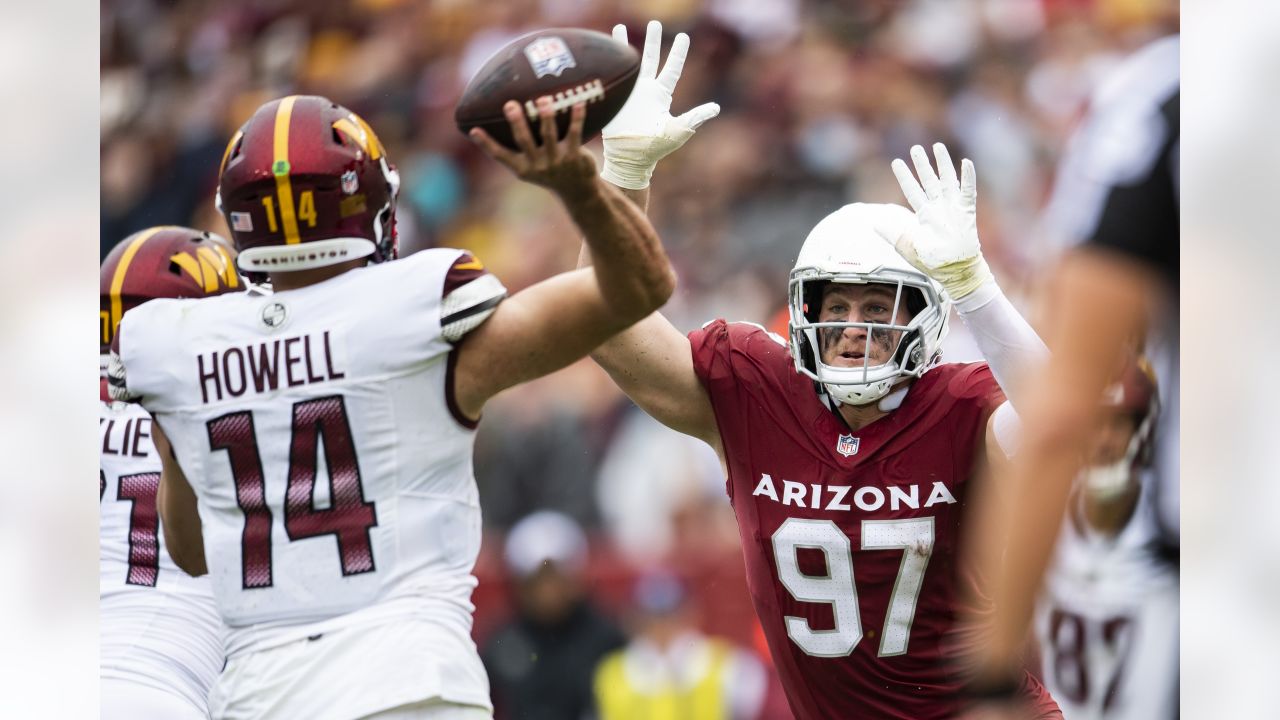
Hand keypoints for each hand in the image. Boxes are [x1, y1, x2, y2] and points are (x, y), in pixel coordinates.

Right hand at [469, 97, 597, 195]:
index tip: (473, 130)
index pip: (500, 155)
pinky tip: (579, 102)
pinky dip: (577, 117)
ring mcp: (556, 161)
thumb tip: (503, 117)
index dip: (485, 144)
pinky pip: (574, 133)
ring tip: (543, 100)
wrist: (578, 190)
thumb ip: (519, 147)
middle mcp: (537, 165)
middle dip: (517, 123)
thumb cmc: (549, 170)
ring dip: (546, 116)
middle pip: (524, 141)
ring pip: (549, 135)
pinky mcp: (574, 156)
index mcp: (522, 168)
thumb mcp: (530, 165)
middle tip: (510, 105)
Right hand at [600, 20, 720, 189]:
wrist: (629, 157)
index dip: (679, 53)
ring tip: (618, 27)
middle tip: (655, 23)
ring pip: (628, 63)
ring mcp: (630, 92)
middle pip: (651, 59)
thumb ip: (695, 117)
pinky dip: (609, 60)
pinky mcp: (615, 97)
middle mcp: (647, 90)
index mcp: (662, 95)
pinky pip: (612, 74)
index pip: (673, 68)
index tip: (684, 36)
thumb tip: (716, 108)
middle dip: (653, 40)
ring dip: (624, 45)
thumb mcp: (678, 131)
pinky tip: (605, 48)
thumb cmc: (655, 147)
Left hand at [876, 142, 994, 301]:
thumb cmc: (932, 261)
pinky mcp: (967, 212)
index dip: (904, 176)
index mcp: (924, 215)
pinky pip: (968, 191)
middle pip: (929, 181)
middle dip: (922, 164)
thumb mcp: (907, 246)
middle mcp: (938, 208)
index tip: (896, 162)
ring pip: (947, 180)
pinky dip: (968, 177)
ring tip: (938, 147)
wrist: (954, 271)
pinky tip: (966, 162)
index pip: (912, 190)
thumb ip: (892, 234)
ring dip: (943, 164)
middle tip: (915, 148)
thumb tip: (873, 223)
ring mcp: (953, 208)